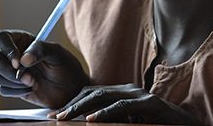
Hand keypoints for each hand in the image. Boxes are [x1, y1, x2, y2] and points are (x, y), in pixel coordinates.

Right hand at [0, 29, 88, 107]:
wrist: (71, 90)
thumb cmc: (66, 66)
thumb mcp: (57, 52)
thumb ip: (40, 50)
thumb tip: (23, 60)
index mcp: (21, 41)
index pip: (1, 38)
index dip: (6, 48)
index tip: (18, 62)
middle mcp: (12, 55)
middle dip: (5, 70)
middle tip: (24, 77)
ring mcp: (10, 72)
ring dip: (11, 81)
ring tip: (32, 83)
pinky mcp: (11, 88)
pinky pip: (2, 89)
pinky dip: (16, 91)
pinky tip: (32, 89)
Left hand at [54, 84, 197, 123]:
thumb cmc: (156, 125)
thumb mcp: (129, 122)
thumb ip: (112, 119)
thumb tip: (87, 124)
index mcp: (122, 92)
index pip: (91, 92)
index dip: (73, 102)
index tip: (57, 114)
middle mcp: (128, 89)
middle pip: (93, 92)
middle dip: (72, 104)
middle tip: (56, 116)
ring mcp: (139, 95)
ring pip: (103, 96)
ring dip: (82, 107)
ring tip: (66, 117)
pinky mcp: (149, 104)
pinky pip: (122, 107)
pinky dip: (105, 113)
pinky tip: (91, 119)